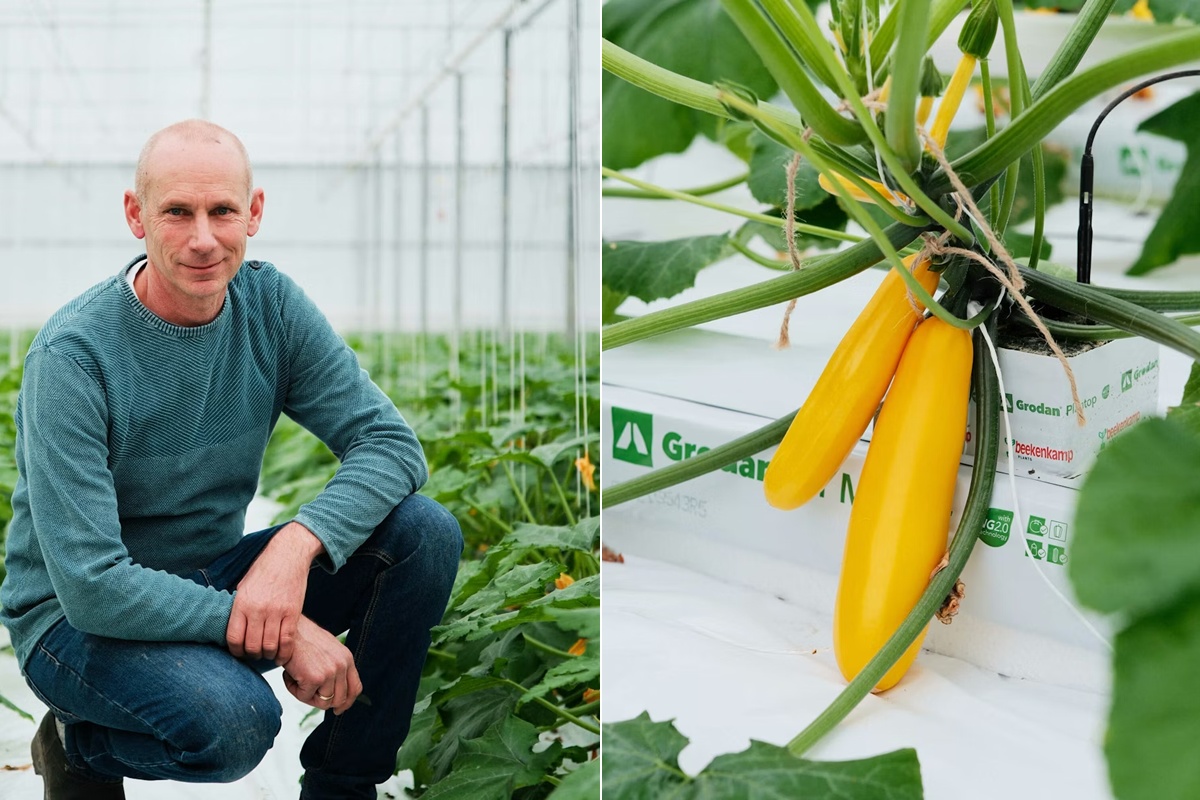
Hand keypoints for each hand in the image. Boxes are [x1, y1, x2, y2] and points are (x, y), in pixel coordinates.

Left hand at [226, 522, 323, 661]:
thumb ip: (238, 609)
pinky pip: (288, 641)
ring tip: (268, 654)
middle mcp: (258, 609)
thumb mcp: (243, 587)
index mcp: (242, 603)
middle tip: (255, 655)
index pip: (234, 638)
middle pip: (252, 646)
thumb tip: (232, 630)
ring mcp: (277, 611)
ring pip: (270, 646)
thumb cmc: (263, 570)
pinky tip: (282, 655)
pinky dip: (284, 652)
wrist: (287, 555)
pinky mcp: (293, 612)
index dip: (236, 651)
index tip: (239, 652)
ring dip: (268, 655)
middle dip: (252, 655)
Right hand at [280, 616, 362, 715]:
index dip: (347, 702)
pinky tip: (289, 674)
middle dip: (321, 700)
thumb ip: (334, 668)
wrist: (287, 629)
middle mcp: (342, 666)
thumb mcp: (327, 651)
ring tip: (296, 677)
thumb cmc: (302, 639)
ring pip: (323, 702)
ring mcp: (330, 672)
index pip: (356, 688)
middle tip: (305, 690)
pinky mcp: (315, 678)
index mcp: (347, 659)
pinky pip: (304, 697)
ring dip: (306, 695)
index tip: (337, 709)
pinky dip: (294, 689)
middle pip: (339, 700)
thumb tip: (334, 694)